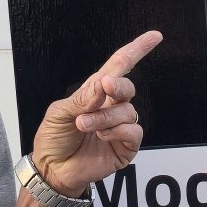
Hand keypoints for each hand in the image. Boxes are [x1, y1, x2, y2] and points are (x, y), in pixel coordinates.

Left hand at [32, 31, 162, 193]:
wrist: (52, 170)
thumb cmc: (53, 139)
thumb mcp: (59, 113)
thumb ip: (83, 97)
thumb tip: (104, 81)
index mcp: (95, 94)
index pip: (119, 67)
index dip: (137, 50)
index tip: (154, 36)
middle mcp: (111, 108)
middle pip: (128, 88)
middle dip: (118, 87)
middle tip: (104, 88)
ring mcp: (119, 128)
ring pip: (127, 112)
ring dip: (105, 117)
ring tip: (84, 125)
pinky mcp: (125, 147)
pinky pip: (133, 132)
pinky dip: (117, 131)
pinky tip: (101, 136)